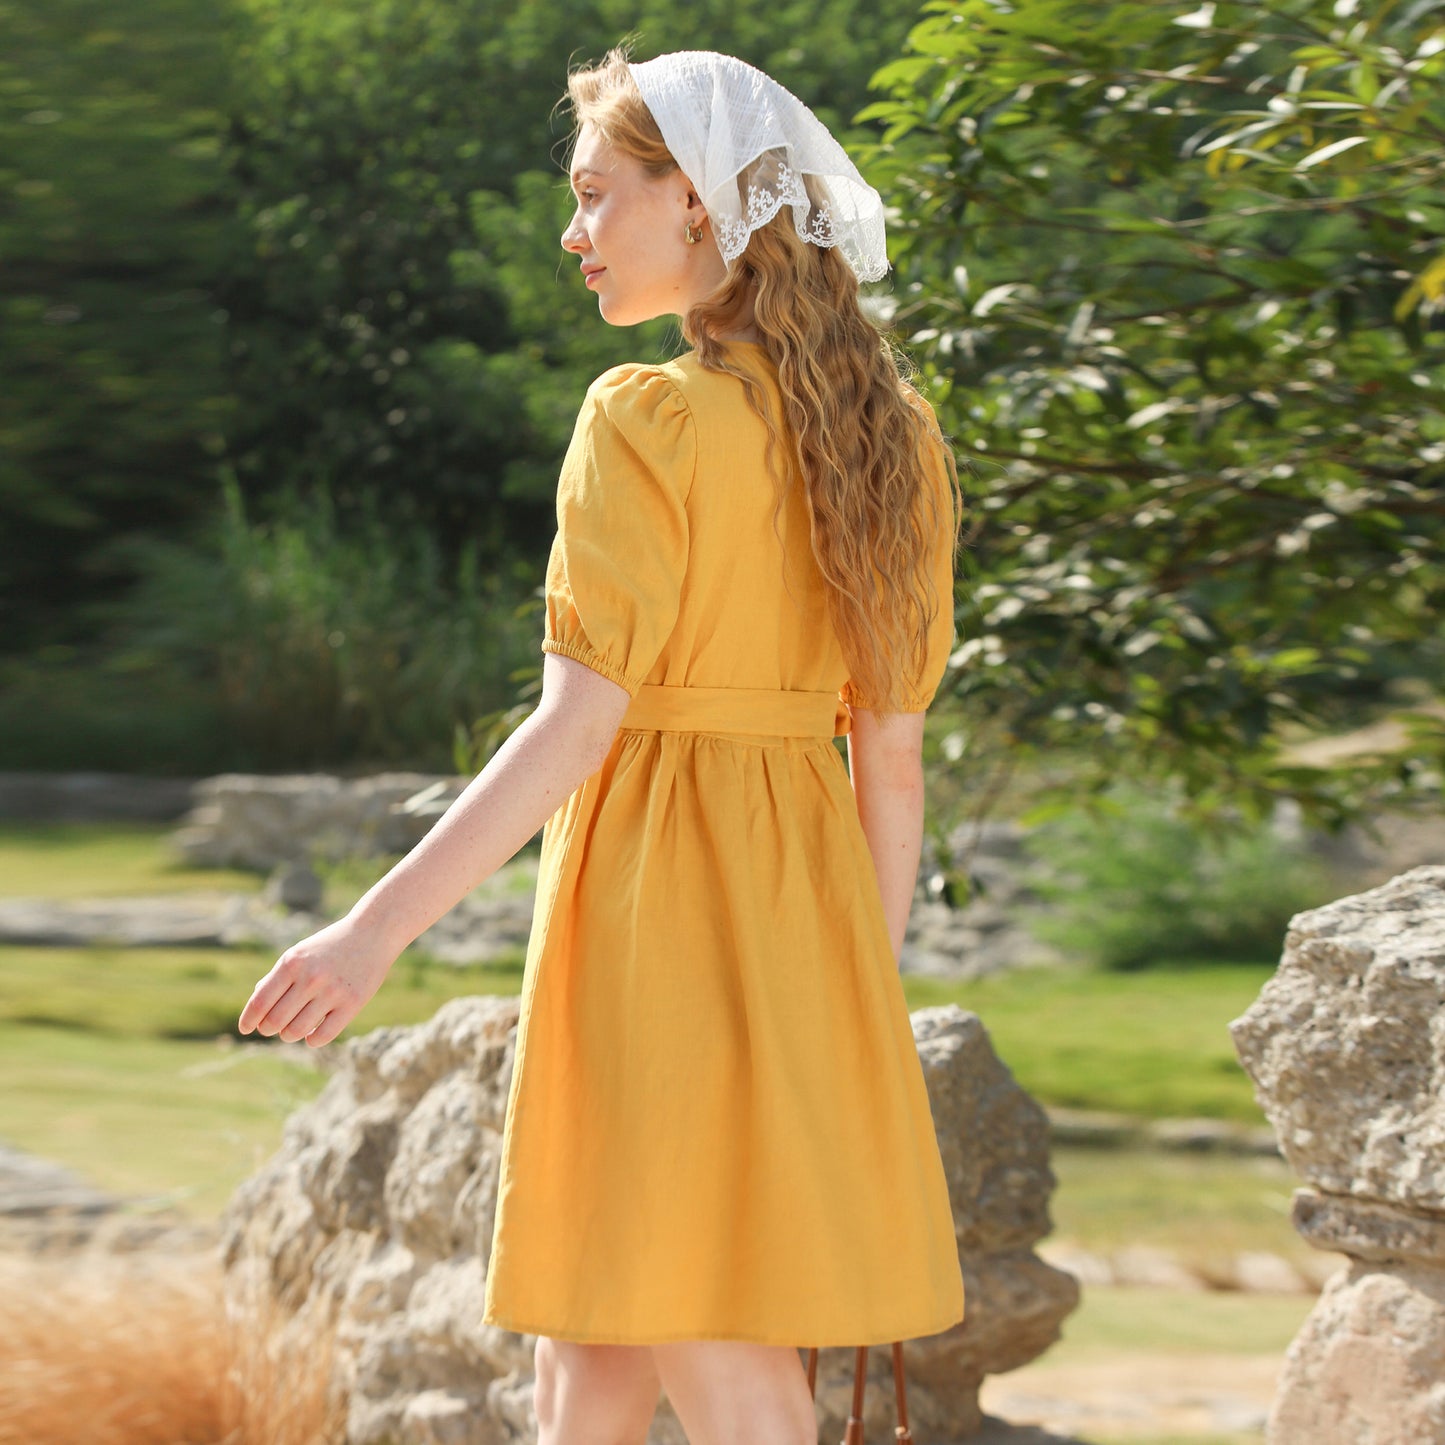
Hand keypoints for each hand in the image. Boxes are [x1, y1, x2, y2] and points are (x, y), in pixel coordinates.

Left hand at [238, 912, 396, 1047]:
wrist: (372, 933)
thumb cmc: (330, 946)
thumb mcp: (300, 954)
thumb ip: (277, 978)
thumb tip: (256, 1010)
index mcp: (292, 963)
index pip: (260, 1002)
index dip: (248, 1020)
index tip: (245, 1029)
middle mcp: (310, 978)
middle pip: (275, 1021)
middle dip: (268, 1029)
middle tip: (272, 1028)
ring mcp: (332, 992)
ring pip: (296, 1031)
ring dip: (289, 1035)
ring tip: (292, 1029)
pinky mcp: (352, 1004)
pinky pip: (322, 1037)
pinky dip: (311, 1040)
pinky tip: (312, 1032)